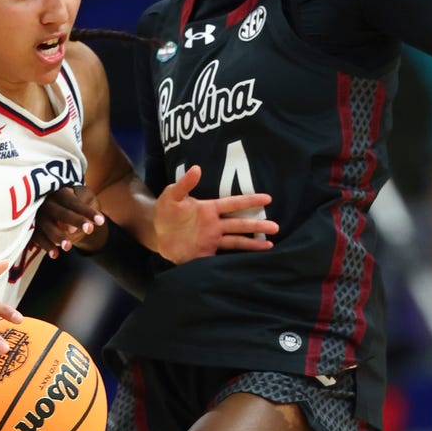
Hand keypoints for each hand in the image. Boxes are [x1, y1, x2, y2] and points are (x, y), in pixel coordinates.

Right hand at [31, 185, 105, 257]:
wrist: (58, 209)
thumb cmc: (75, 202)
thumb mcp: (84, 198)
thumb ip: (83, 205)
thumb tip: (69, 228)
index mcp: (60, 192)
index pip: (75, 202)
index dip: (87, 211)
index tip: (101, 221)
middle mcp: (47, 202)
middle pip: (61, 212)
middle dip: (75, 221)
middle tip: (89, 229)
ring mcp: (37, 214)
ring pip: (46, 225)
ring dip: (57, 236)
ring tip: (68, 247)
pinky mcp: (31, 226)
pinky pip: (36, 236)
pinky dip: (45, 245)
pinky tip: (55, 255)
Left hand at [155, 166, 278, 263]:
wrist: (155, 233)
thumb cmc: (165, 212)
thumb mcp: (171, 196)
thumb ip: (184, 184)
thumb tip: (196, 168)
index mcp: (209, 209)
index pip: (233, 203)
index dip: (249, 200)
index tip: (267, 199)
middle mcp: (215, 224)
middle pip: (240, 224)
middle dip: (257, 225)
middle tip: (276, 227)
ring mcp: (212, 239)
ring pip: (236, 240)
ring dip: (252, 243)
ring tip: (270, 245)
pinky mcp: (206, 253)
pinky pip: (223, 255)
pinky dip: (236, 259)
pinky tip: (248, 262)